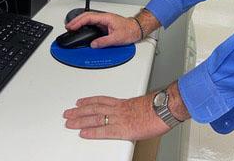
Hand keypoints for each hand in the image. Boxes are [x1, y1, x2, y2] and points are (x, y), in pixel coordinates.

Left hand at [64, 82, 189, 140]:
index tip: (80, 102)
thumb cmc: (159, 106)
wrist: (165, 108)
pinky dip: (92, 132)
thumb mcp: (144, 104)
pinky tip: (83, 133)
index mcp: (124, 102)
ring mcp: (119, 118)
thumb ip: (134, 108)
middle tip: (68, 113)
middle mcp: (118, 109)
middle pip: (94, 108)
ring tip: (69, 122)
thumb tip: (135, 112)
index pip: (102, 100)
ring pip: (95, 118)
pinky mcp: (122, 129)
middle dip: (79, 111)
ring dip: (80, 120)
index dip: (89, 101)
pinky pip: (104, 130)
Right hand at [65, 11, 139, 47]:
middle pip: (86, 16)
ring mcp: (104, 21)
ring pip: (88, 19)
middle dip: (76, 21)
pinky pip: (92, 23)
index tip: (71, 27)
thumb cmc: (130, 30)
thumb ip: (104, 41)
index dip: (78, 22)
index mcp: (106, 18)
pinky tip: (81, 28)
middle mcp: (104, 18)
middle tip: (68, 27)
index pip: (88, 18)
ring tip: (72, 28)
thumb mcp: (117, 38)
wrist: (136, 29)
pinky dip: (84, 25)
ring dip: (79, 22)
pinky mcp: (104, 25)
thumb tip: (94, 44)